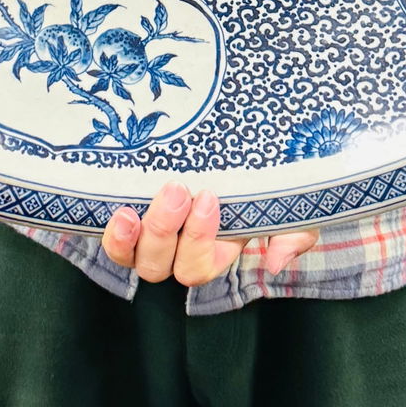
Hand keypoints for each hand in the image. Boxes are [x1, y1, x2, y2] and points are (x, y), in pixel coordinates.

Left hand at [102, 183, 318, 287]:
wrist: (256, 139)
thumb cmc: (273, 173)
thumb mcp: (292, 201)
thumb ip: (294, 233)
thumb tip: (275, 262)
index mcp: (218, 247)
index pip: (199, 266)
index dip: (198, 240)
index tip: (209, 196)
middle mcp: (182, 246)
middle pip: (161, 267)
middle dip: (164, 231)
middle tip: (176, 190)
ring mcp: (155, 231)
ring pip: (134, 259)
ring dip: (131, 239)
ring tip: (131, 212)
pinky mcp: (134, 209)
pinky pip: (116, 240)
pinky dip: (112, 234)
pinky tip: (117, 212)